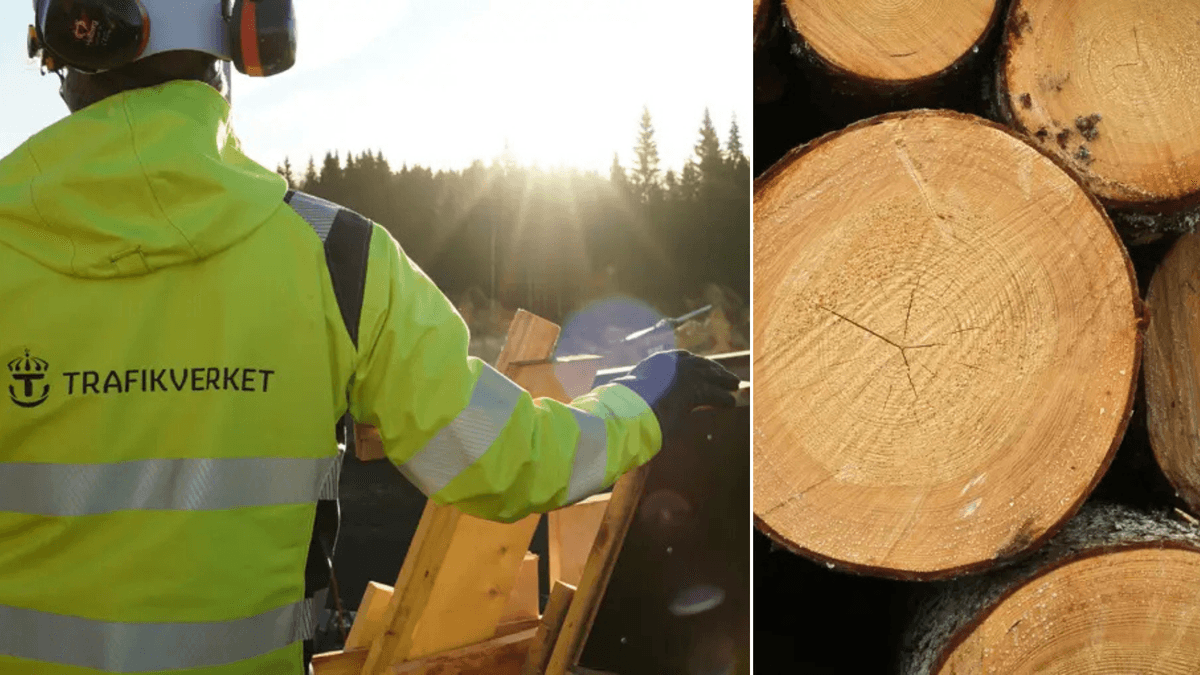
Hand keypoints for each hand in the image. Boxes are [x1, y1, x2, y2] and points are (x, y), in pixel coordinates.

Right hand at [613, 350, 740, 445]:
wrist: (632, 404)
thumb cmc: (627, 402)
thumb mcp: (632, 391)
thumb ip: (640, 391)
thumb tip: (632, 396)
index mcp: (659, 361)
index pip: (682, 356)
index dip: (695, 362)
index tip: (703, 365)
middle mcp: (675, 363)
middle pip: (701, 363)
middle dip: (715, 369)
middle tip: (726, 374)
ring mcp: (686, 373)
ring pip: (712, 376)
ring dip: (724, 380)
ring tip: (735, 385)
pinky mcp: (696, 389)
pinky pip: (714, 394)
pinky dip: (723, 398)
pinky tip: (731, 403)